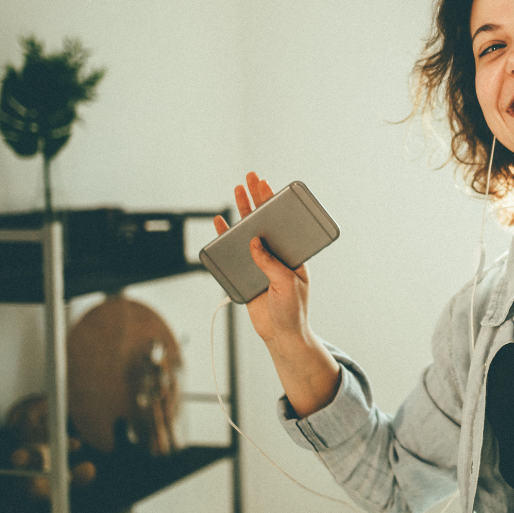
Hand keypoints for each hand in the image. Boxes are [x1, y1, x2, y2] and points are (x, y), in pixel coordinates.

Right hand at [215, 173, 340, 416]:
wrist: (281, 335)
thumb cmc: (292, 311)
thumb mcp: (287, 286)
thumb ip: (272, 264)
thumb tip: (256, 243)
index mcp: (293, 254)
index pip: (284, 223)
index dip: (276, 204)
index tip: (269, 185)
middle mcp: (277, 254)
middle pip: (265, 221)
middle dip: (258, 198)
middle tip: (250, 177)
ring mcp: (261, 262)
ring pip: (249, 232)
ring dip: (242, 211)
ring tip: (236, 190)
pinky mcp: (246, 272)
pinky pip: (234, 251)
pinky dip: (226, 236)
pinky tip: (221, 222)